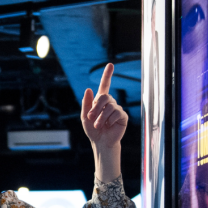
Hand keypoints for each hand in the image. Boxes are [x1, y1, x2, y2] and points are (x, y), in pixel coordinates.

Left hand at [81, 63, 127, 181]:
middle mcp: (110, 103)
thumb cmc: (92, 130)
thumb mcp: (85, 117)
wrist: (100, 142)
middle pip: (104, 97)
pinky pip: (116, 113)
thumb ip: (86, 104)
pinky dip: (109, 120)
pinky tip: (108, 126)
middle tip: (91, 118)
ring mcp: (117, 109)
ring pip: (109, 106)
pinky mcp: (122, 116)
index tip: (110, 65)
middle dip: (96, 107)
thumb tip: (88, 89)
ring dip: (101, 117)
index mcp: (100, 101)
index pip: (105, 85)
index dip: (107, 75)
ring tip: (98, 125)